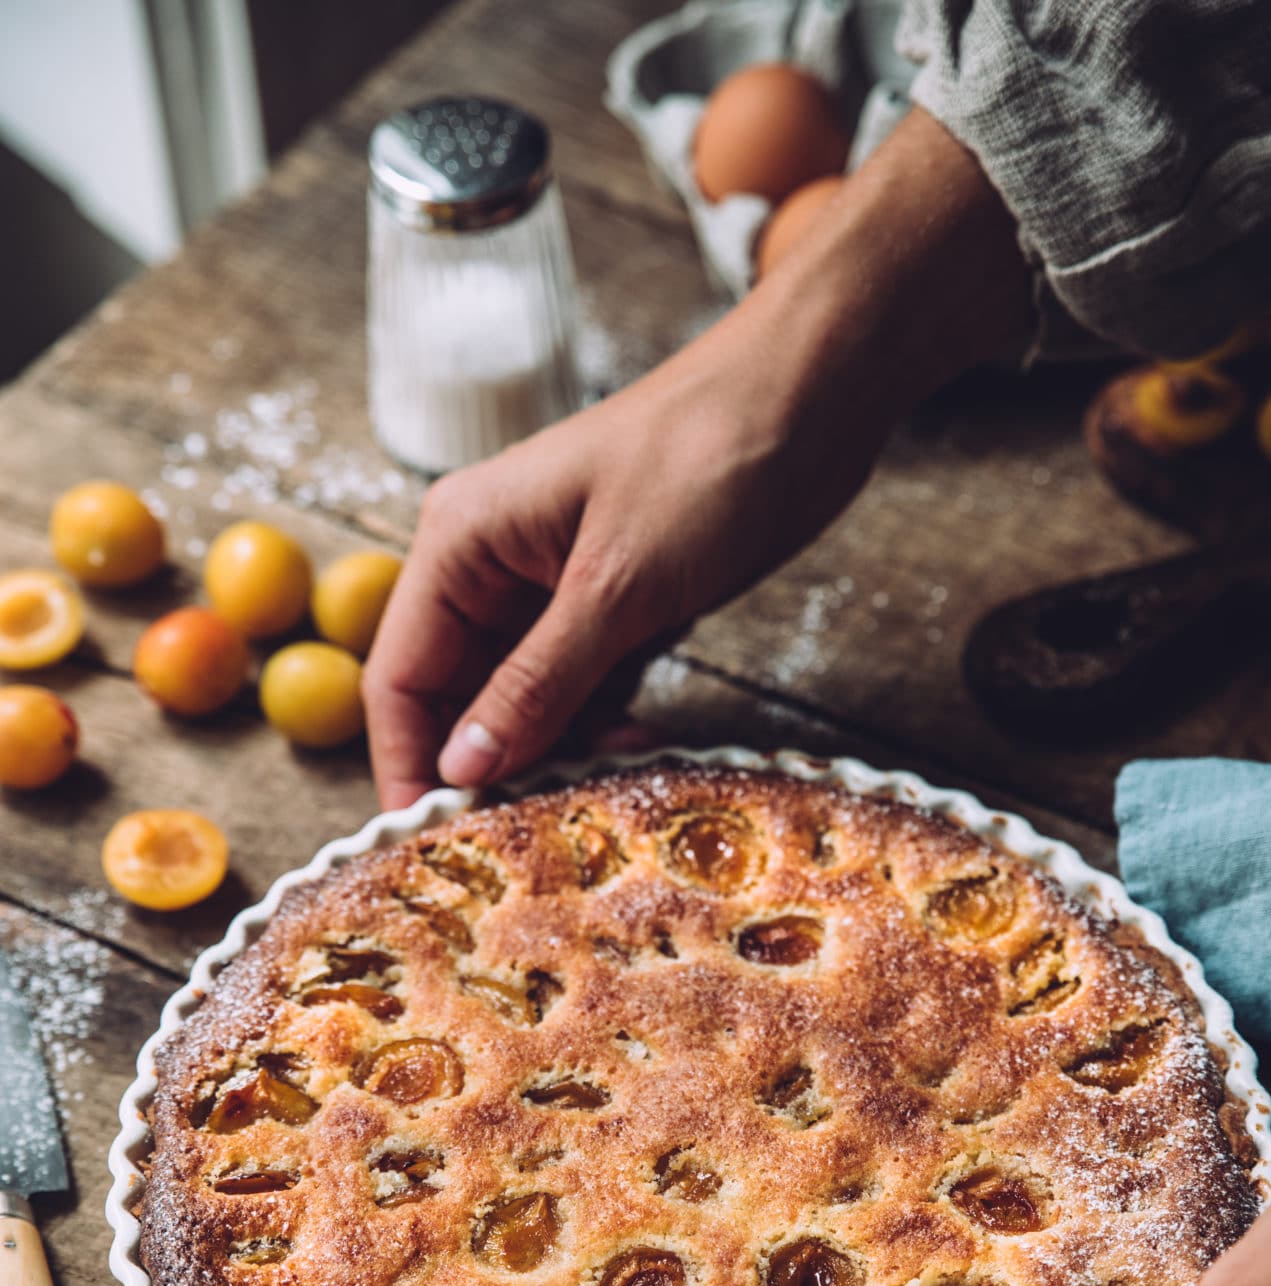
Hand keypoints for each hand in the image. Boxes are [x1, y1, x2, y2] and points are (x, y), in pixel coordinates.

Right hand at [362, 110, 1028, 806]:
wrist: (812, 395)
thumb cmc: (707, 461)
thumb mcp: (618, 587)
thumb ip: (537, 684)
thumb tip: (465, 769)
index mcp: (460, 542)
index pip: (400, 676)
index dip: (410, 764)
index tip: (434, 846)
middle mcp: (489, 568)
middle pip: (457, 699)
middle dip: (493, 767)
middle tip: (536, 834)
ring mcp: (551, 589)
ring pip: (522, 704)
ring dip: (557, 752)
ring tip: (607, 783)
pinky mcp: (610, 605)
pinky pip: (580, 690)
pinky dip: (602, 723)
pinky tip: (641, 741)